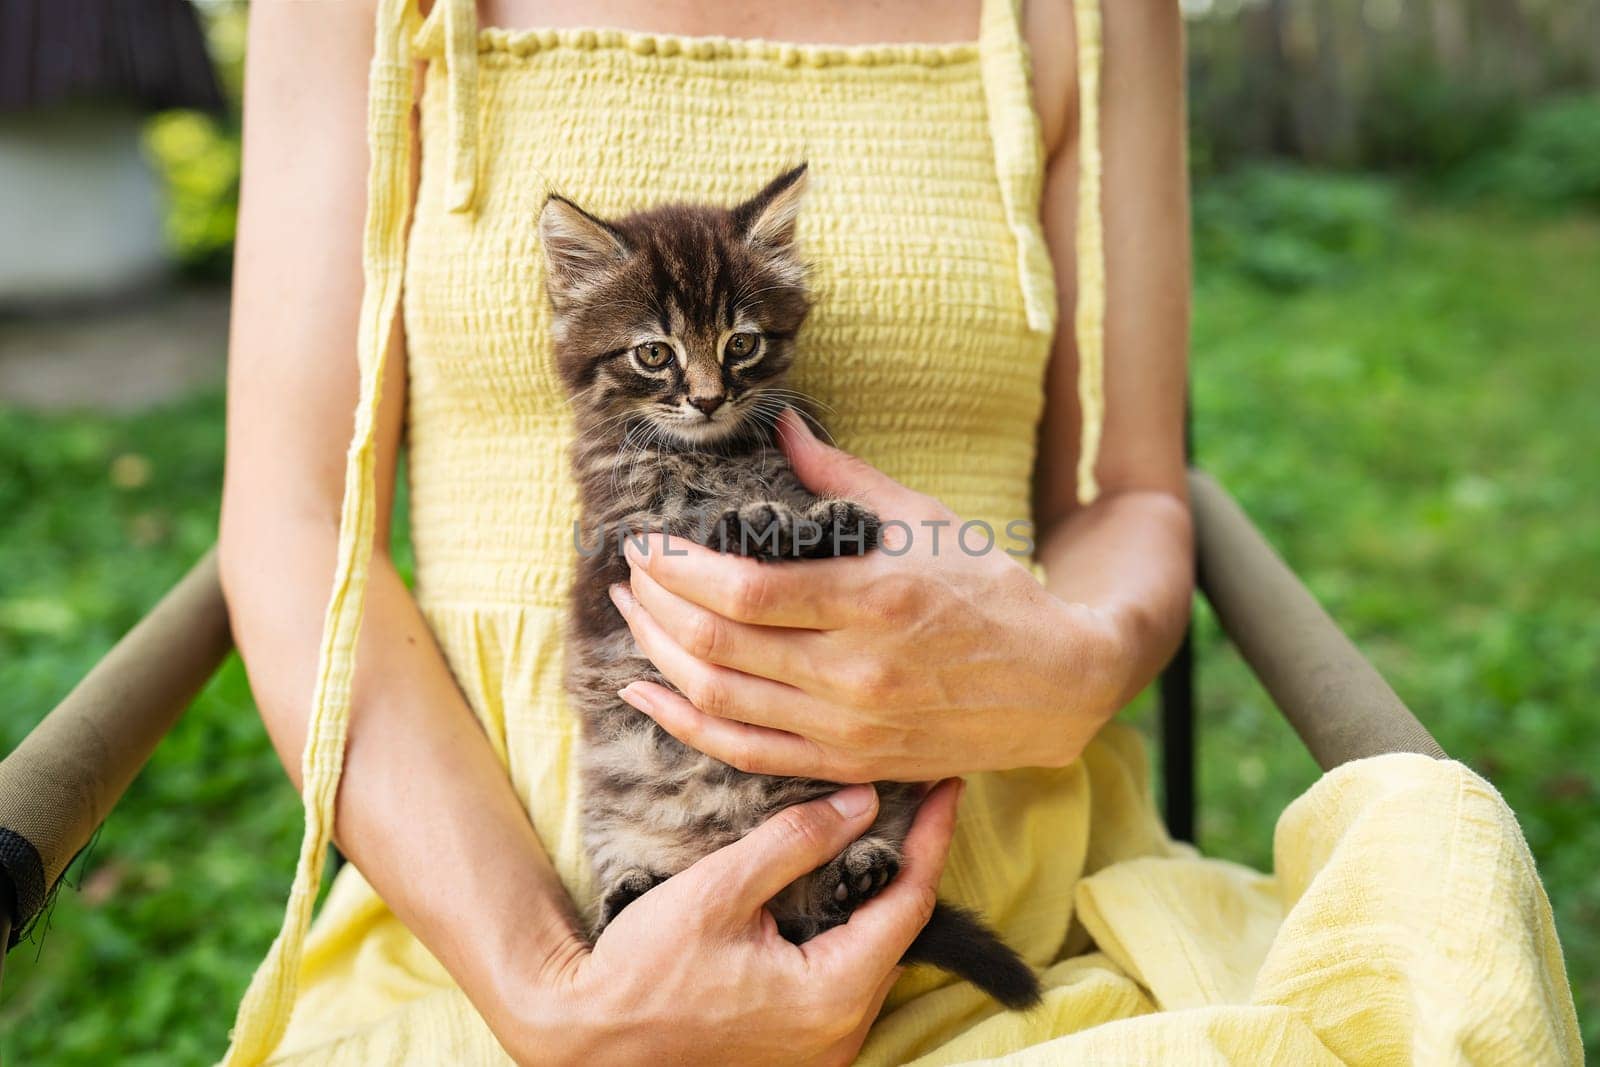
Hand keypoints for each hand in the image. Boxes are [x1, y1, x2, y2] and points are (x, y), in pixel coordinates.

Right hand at [501, 780, 961, 1065]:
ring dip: (881, 892)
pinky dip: (852, 924)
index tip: (949, 785)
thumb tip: (862, 803)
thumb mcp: (720, 889)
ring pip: (875, 951)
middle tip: (921, 798)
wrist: (590, 1035)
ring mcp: (822, 1045)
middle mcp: (841, 1030)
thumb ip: (796, 842)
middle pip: (899, 929)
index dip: (932, 837)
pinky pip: (846, 973)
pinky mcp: (800, 1044)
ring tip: (891, 829)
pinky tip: (845, 884)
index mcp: (832, 994)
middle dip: (911, 860)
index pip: (910, 901)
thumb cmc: (646, 967)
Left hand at [608, 411, 1128, 781]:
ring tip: (630, 617)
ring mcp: (847, 727)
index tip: (645, 542)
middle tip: (628, 572)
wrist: (1055, 685)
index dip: (677, 568)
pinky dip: (685, 725)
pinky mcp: (845, 762)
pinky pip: (743, 753)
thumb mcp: (925, 519)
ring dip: (657, 656)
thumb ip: (842, 478)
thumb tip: (779, 427)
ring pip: (718, 701)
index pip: (743, 590)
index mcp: (873, 601)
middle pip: (716, 645)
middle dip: (654, 604)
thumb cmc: (991, 591)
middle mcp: (854, 673)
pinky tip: (648, 693)